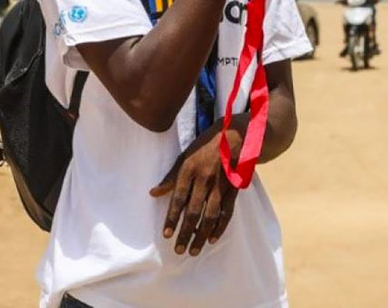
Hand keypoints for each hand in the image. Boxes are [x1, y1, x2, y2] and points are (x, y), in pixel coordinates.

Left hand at [150, 124, 239, 256]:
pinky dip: (220, 227)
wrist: (234, 135)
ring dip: (201, 234)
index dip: (172, 218)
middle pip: (194, 211)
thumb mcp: (185, 156)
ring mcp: (220, 184)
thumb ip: (170, 177)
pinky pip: (226, 212)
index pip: (178, 198)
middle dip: (186, 232)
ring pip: (210, 215)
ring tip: (194, 250)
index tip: (166, 234)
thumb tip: (153, 193)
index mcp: (189, 169)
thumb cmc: (205, 146)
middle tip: (179, 250)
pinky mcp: (233, 189)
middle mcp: (204, 178)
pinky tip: (212, 238)